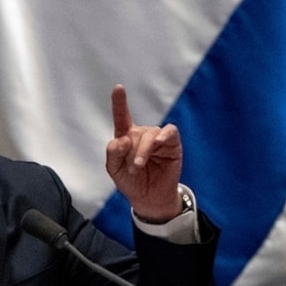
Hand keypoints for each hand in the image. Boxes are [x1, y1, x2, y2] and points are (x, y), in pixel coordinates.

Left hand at [105, 84, 182, 222]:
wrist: (149, 198)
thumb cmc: (131, 182)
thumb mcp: (114, 170)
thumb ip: (113, 153)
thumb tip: (121, 140)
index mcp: (126, 137)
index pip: (122, 116)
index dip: (120, 102)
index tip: (118, 87)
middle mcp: (142, 134)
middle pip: (134, 133)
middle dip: (130, 153)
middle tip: (131, 170)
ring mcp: (158, 138)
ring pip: (150, 134)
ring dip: (142, 151)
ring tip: (138, 167)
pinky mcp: (172, 144)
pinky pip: (170, 132)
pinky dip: (164, 135)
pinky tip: (159, 142)